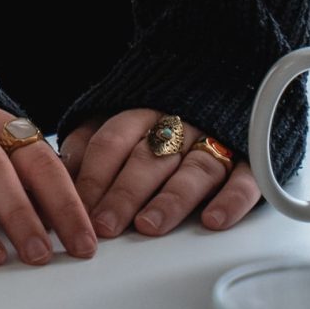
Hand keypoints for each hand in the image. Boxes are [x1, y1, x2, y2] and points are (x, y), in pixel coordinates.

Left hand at [59, 110, 260, 240]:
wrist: (229, 82)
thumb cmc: (164, 120)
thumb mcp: (122, 120)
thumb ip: (91, 140)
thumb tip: (59, 172)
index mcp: (141, 113)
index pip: (110, 141)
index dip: (93, 175)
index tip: (77, 207)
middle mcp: (177, 125)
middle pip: (146, 158)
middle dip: (123, 193)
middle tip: (105, 225)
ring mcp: (215, 141)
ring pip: (191, 169)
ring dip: (169, 198)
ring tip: (149, 225)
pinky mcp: (250, 161)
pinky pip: (244, 179)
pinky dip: (230, 200)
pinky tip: (214, 220)